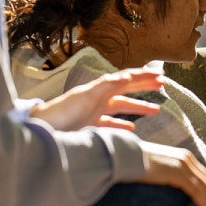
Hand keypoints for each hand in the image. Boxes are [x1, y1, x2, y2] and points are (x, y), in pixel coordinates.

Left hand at [29, 69, 162, 131]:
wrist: (42, 130)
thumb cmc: (62, 112)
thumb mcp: (86, 96)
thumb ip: (106, 86)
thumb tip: (127, 76)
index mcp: (100, 89)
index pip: (126, 79)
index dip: (144, 76)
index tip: (161, 76)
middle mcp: (99, 98)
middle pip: (126, 90)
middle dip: (144, 87)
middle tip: (163, 85)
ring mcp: (95, 112)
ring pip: (122, 107)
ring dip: (139, 106)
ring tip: (156, 110)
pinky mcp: (90, 126)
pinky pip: (111, 123)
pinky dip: (123, 124)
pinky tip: (132, 129)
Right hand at [137, 140, 205, 205]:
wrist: (124, 156)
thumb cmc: (133, 164)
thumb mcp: (156, 169)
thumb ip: (167, 176)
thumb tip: (168, 191)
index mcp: (184, 158)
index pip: (205, 179)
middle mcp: (188, 160)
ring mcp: (184, 166)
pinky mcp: (179, 174)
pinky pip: (197, 193)